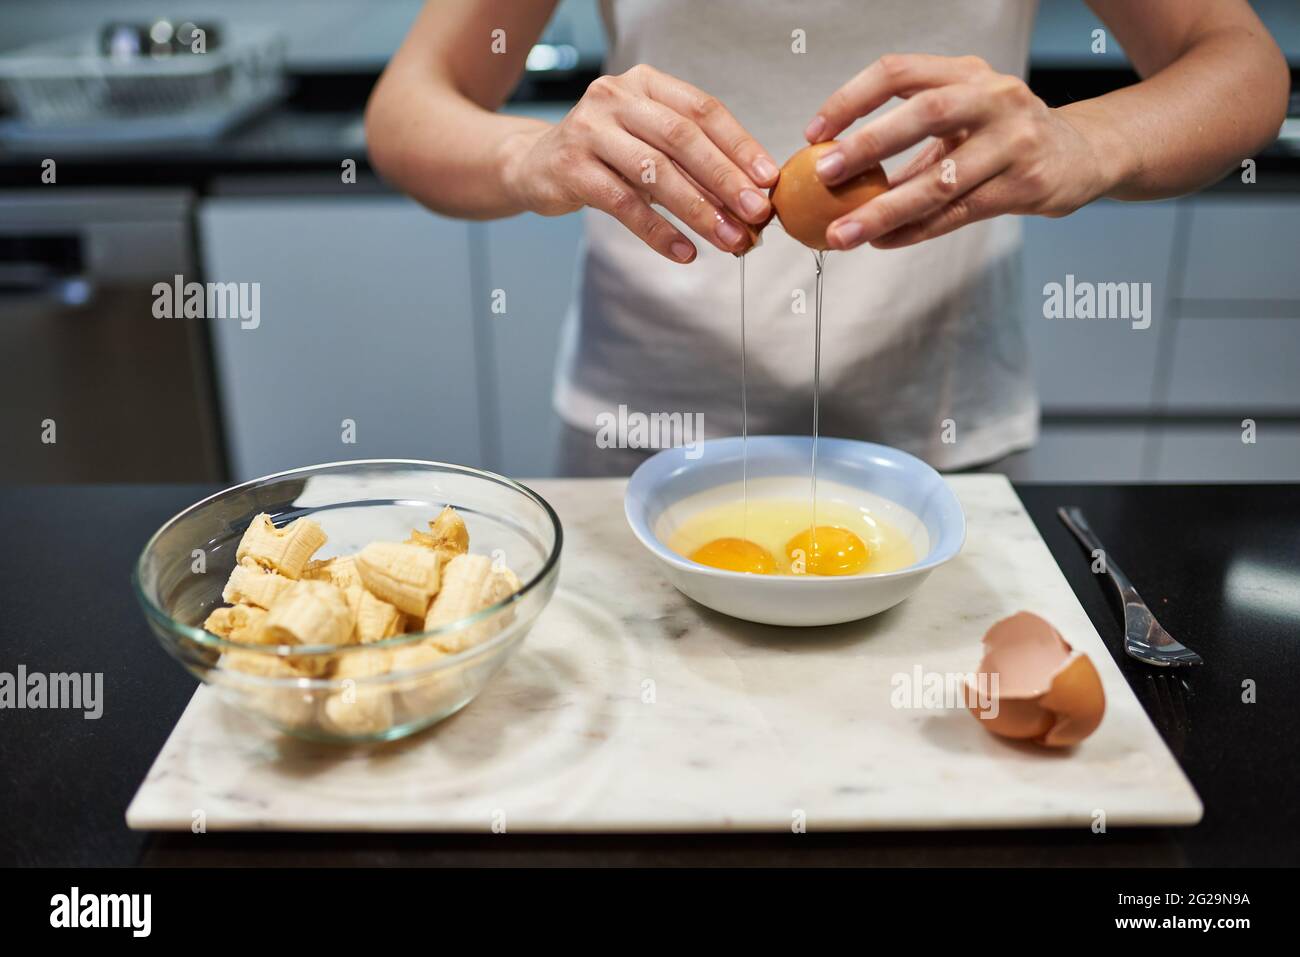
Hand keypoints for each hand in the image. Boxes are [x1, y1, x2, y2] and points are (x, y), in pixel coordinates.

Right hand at [501, 65, 778, 261]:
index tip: (769, 180)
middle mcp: (616, 97)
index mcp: (646, 84)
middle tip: (756, 214)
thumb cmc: (607, 156)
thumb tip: (751, 200)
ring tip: (729, 240)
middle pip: (682, 139)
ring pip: (655, 173)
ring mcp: (589, 130)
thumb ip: (694, 164)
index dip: (740, 145)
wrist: (535, 164)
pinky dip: (658, 232)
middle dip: (725, 180)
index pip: (703, 111)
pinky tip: (685, 252)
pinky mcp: (570, 168)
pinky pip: (623, 204)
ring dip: (699, 211)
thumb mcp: (650, 145)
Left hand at [805, 54, 1117, 249]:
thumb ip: (907, 131)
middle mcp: (994, 98)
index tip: (816, 134)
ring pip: (939, 179)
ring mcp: (1013, 141)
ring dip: (885, 210)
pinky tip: (883, 242)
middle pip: (923, 113)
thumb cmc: (1004, 135)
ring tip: (843, 233)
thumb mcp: (962, 113)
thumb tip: (833, 167)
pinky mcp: (1024, 185)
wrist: (1081, 155)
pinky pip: (957, 214)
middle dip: (868, 145)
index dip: (851, 99)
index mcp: (967, 73)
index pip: (898, 72)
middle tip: (824, 175)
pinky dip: (915, 231)